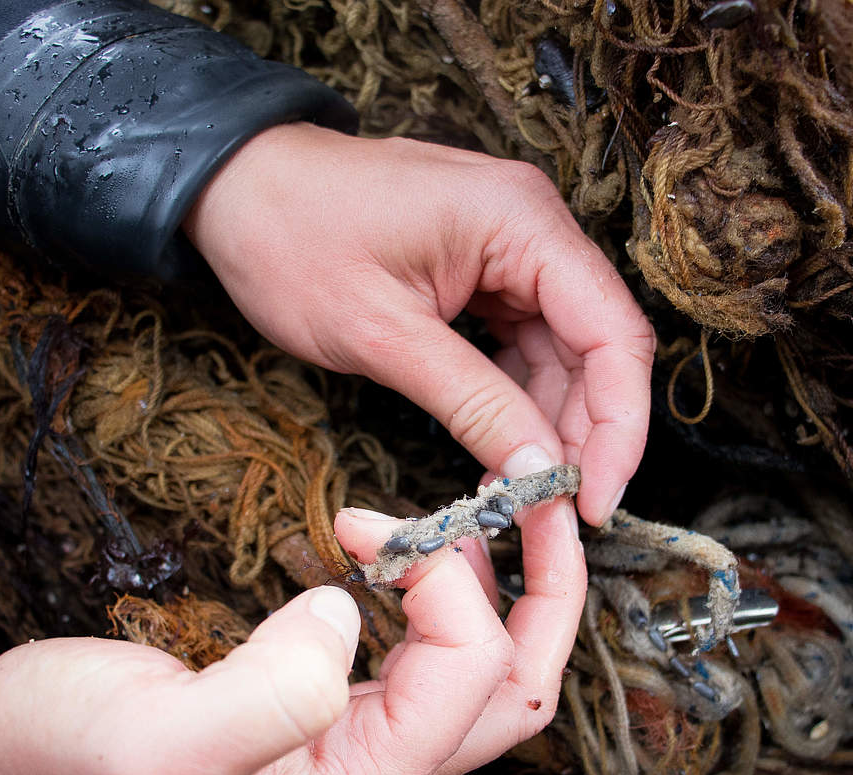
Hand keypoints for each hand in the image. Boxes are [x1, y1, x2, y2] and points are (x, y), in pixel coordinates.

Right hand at [0, 505, 584, 774]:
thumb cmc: (59, 765)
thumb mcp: (154, 746)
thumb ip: (270, 694)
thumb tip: (341, 613)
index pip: (467, 676)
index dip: (444, 584)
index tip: (366, 526)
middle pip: (514, 689)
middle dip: (545, 589)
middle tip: (527, 501)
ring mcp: (354, 748)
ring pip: (483, 676)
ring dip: (502, 591)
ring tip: (469, 518)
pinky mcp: (327, 716)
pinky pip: (426, 662)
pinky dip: (448, 599)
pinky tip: (414, 554)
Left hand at [183, 122, 654, 526]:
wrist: (234, 188)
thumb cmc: (289, 238)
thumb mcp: (381, 334)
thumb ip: (471, 402)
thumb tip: (540, 471)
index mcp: (520, 220)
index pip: (612, 333)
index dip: (618, 426)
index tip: (595, 499)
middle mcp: (531, 224)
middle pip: (596, 345)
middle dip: (584, 433)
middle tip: (556, 509)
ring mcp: (509, 245)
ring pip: (563, 352)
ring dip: (548, 423)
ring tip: (518, 490)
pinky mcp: (484, 267)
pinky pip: (523, 342)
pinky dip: (516, 398)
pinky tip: (500, 446)